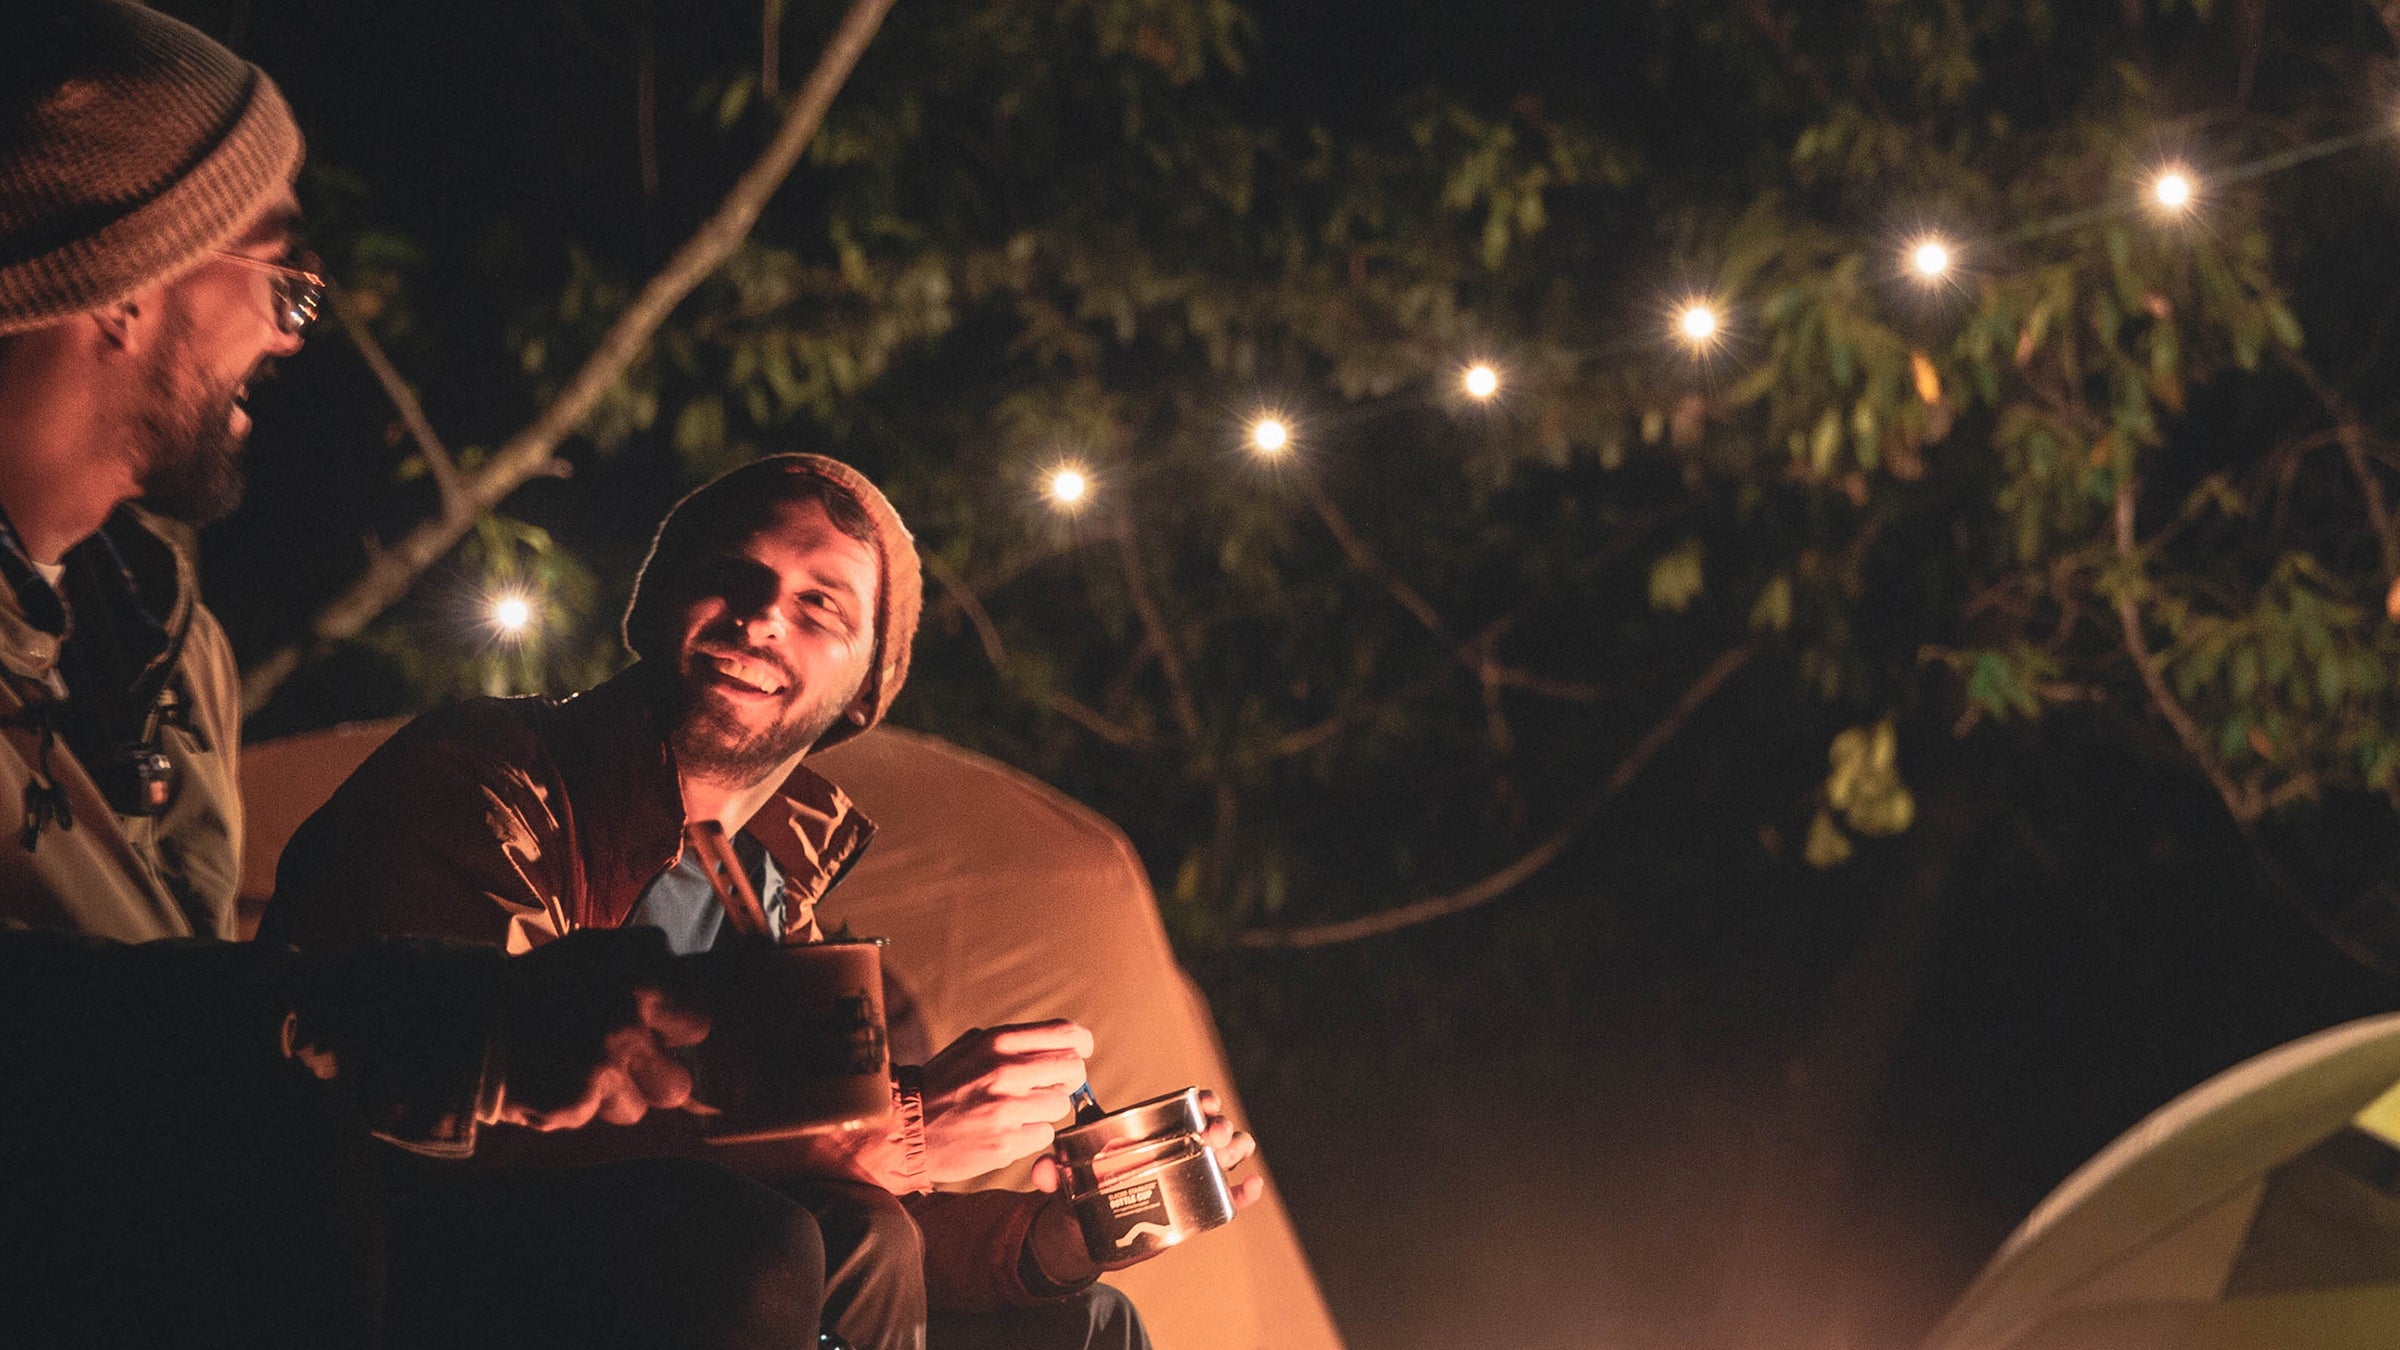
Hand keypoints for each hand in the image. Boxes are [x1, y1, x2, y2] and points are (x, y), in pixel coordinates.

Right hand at [492, 928, 711, 1130]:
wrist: (473, 1013)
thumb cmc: (543, 978)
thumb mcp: (599, 948)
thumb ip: (649, 960)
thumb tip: (688, 982)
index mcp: (643, 982)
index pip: (699, 1023)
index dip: (676, 1030)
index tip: (657, 1029)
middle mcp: (628, 1028)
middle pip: (676, 1086)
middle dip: (652, 1079)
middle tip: (624, 1064)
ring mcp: (601, 1071)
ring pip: (635, 1109)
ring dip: (612, 1097)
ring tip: (579, 1070)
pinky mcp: (572, 1105)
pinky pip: (590, 1119)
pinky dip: (573, 1106)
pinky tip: (552, 1081)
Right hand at [920, 1019, 1092, 1182]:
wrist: (903, 1128)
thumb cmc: (941, 1085)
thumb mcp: (972, 1047)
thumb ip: (1014, 1044)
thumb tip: (1062, 1045)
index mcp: (997, 1042)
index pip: (1066, 1034)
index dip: (1080, 1044)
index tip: (1078, 1053)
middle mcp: (1005, 1072)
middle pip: (1074, 1070)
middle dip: (1068, 1080)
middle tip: (1049, 1087)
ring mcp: (1006, 1110)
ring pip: (1061, 1106)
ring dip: (1046, 1111)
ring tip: (1017, 1112)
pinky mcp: (1004, 1145)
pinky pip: (1044, 1136)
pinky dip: (1031, 1136)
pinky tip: (1006, 1132)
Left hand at [1029, 1087, 1263, 1208]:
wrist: (1091, 1233)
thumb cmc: (1084, 1189)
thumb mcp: (1068, 1177)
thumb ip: (1051, 1172)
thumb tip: (1042, 1171)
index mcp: (1159, 1129)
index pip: (1191, 1105)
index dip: (1204, 1100)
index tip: (1204, 1102)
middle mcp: (1183, 1147)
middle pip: (1216, 1128)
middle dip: (1222, 1125)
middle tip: (1211, 1134)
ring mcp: (1194, 1177)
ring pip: (1229, 1156)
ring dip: (1236, 1150)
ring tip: (1227, 1153)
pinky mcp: (1198, 1208)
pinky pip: (1230, 1197)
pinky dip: (1245, 1192)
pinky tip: (1251, 1185)